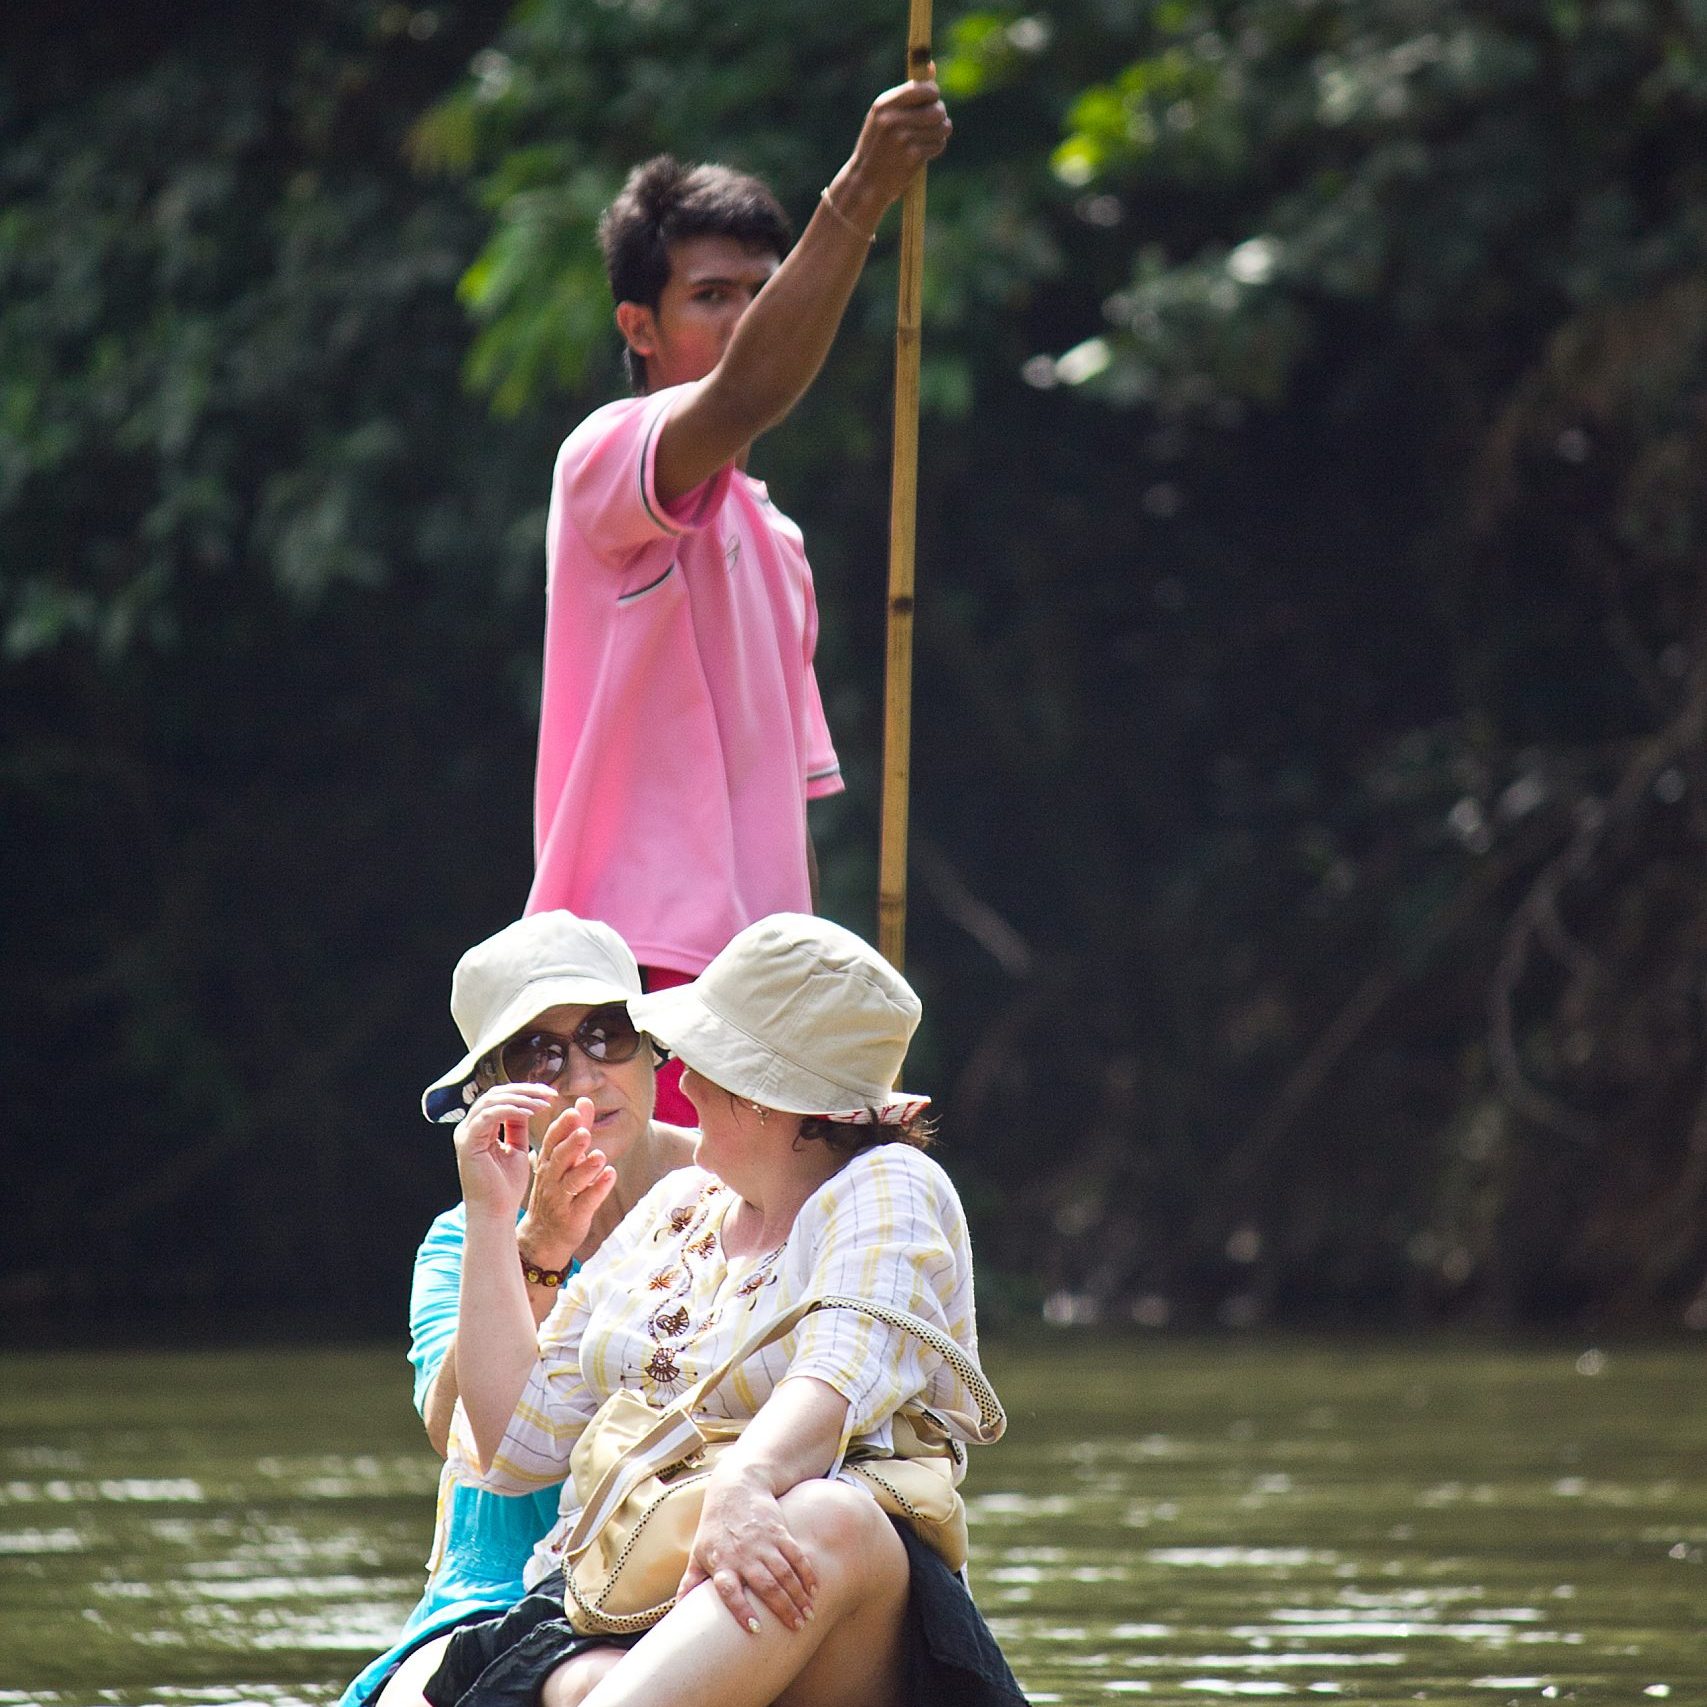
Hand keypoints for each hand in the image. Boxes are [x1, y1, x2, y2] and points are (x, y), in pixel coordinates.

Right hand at [452, 1082, 551, 1217]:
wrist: (496, 1214)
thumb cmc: (507, 1188)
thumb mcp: (517, 1150)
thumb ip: (518, 1127)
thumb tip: (529, 1104)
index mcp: (479, 1128)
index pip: (500, 1097)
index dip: (525, 1091)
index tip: (551, 1094)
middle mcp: (469, 1128)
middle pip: (496, 1093)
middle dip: (525, 1090)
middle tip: (551, 1093)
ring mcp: (465, 1134)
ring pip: (493, 1100)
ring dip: (522, 1098)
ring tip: (545, 1103)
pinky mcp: (467, 1143)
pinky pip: (490, 1115)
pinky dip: (512, 1109)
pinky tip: (532, 1112)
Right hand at [519, 1098, 617, 1265]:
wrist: (543, 1237)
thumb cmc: (557, 1192)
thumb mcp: (565, 1160)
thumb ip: (577, 1130)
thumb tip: (584, 1101)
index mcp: (548, 1163)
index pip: (552, 1141)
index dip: (562, 1127)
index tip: (574, 1112)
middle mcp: (551, 1180)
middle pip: (560, 1159)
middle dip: (572, 1145)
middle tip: (584, 1132)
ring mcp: (561, 1199)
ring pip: (572, 1182)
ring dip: (586, 1168)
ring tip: (600, 1156)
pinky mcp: (574, 1217)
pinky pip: (586, 1202)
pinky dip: (599, 1189)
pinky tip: (610, 1176)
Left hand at [677, 1463, 818, 1634]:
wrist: (735, 1487)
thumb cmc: (714, 1525)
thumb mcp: (698, 1551)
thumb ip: (691, 1581)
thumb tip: (678, 1608)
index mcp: (721, 1563)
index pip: (730, 1591)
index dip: (741, 1610)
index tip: (755, 1629)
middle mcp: (743, 1555)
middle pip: (765, 1585)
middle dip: (783, 1608)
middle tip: (796, 1627)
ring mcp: (763, 1543)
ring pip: (784, 1573)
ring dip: (798, 1595)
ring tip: (808, 1615)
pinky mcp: (779, 1531)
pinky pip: (796, 1555)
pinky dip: (806, 1573)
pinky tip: (814, 1589)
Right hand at [836, 74, 950, 223]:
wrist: (865, 182)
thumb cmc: (877, 146)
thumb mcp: (884, 115)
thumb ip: (908, 93)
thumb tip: (930, 66)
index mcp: (884, 104)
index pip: (924, 89)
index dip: (933, 95)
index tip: (929, 103)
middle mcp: (892, 119)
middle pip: (937, 108)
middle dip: (939, 116)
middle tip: (931, 125)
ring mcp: (902, 138)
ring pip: (942, 126)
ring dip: (940, 133)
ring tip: (927, 139)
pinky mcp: (912, 156)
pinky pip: (938, 144)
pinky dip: (935, 148)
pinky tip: (923, 153)